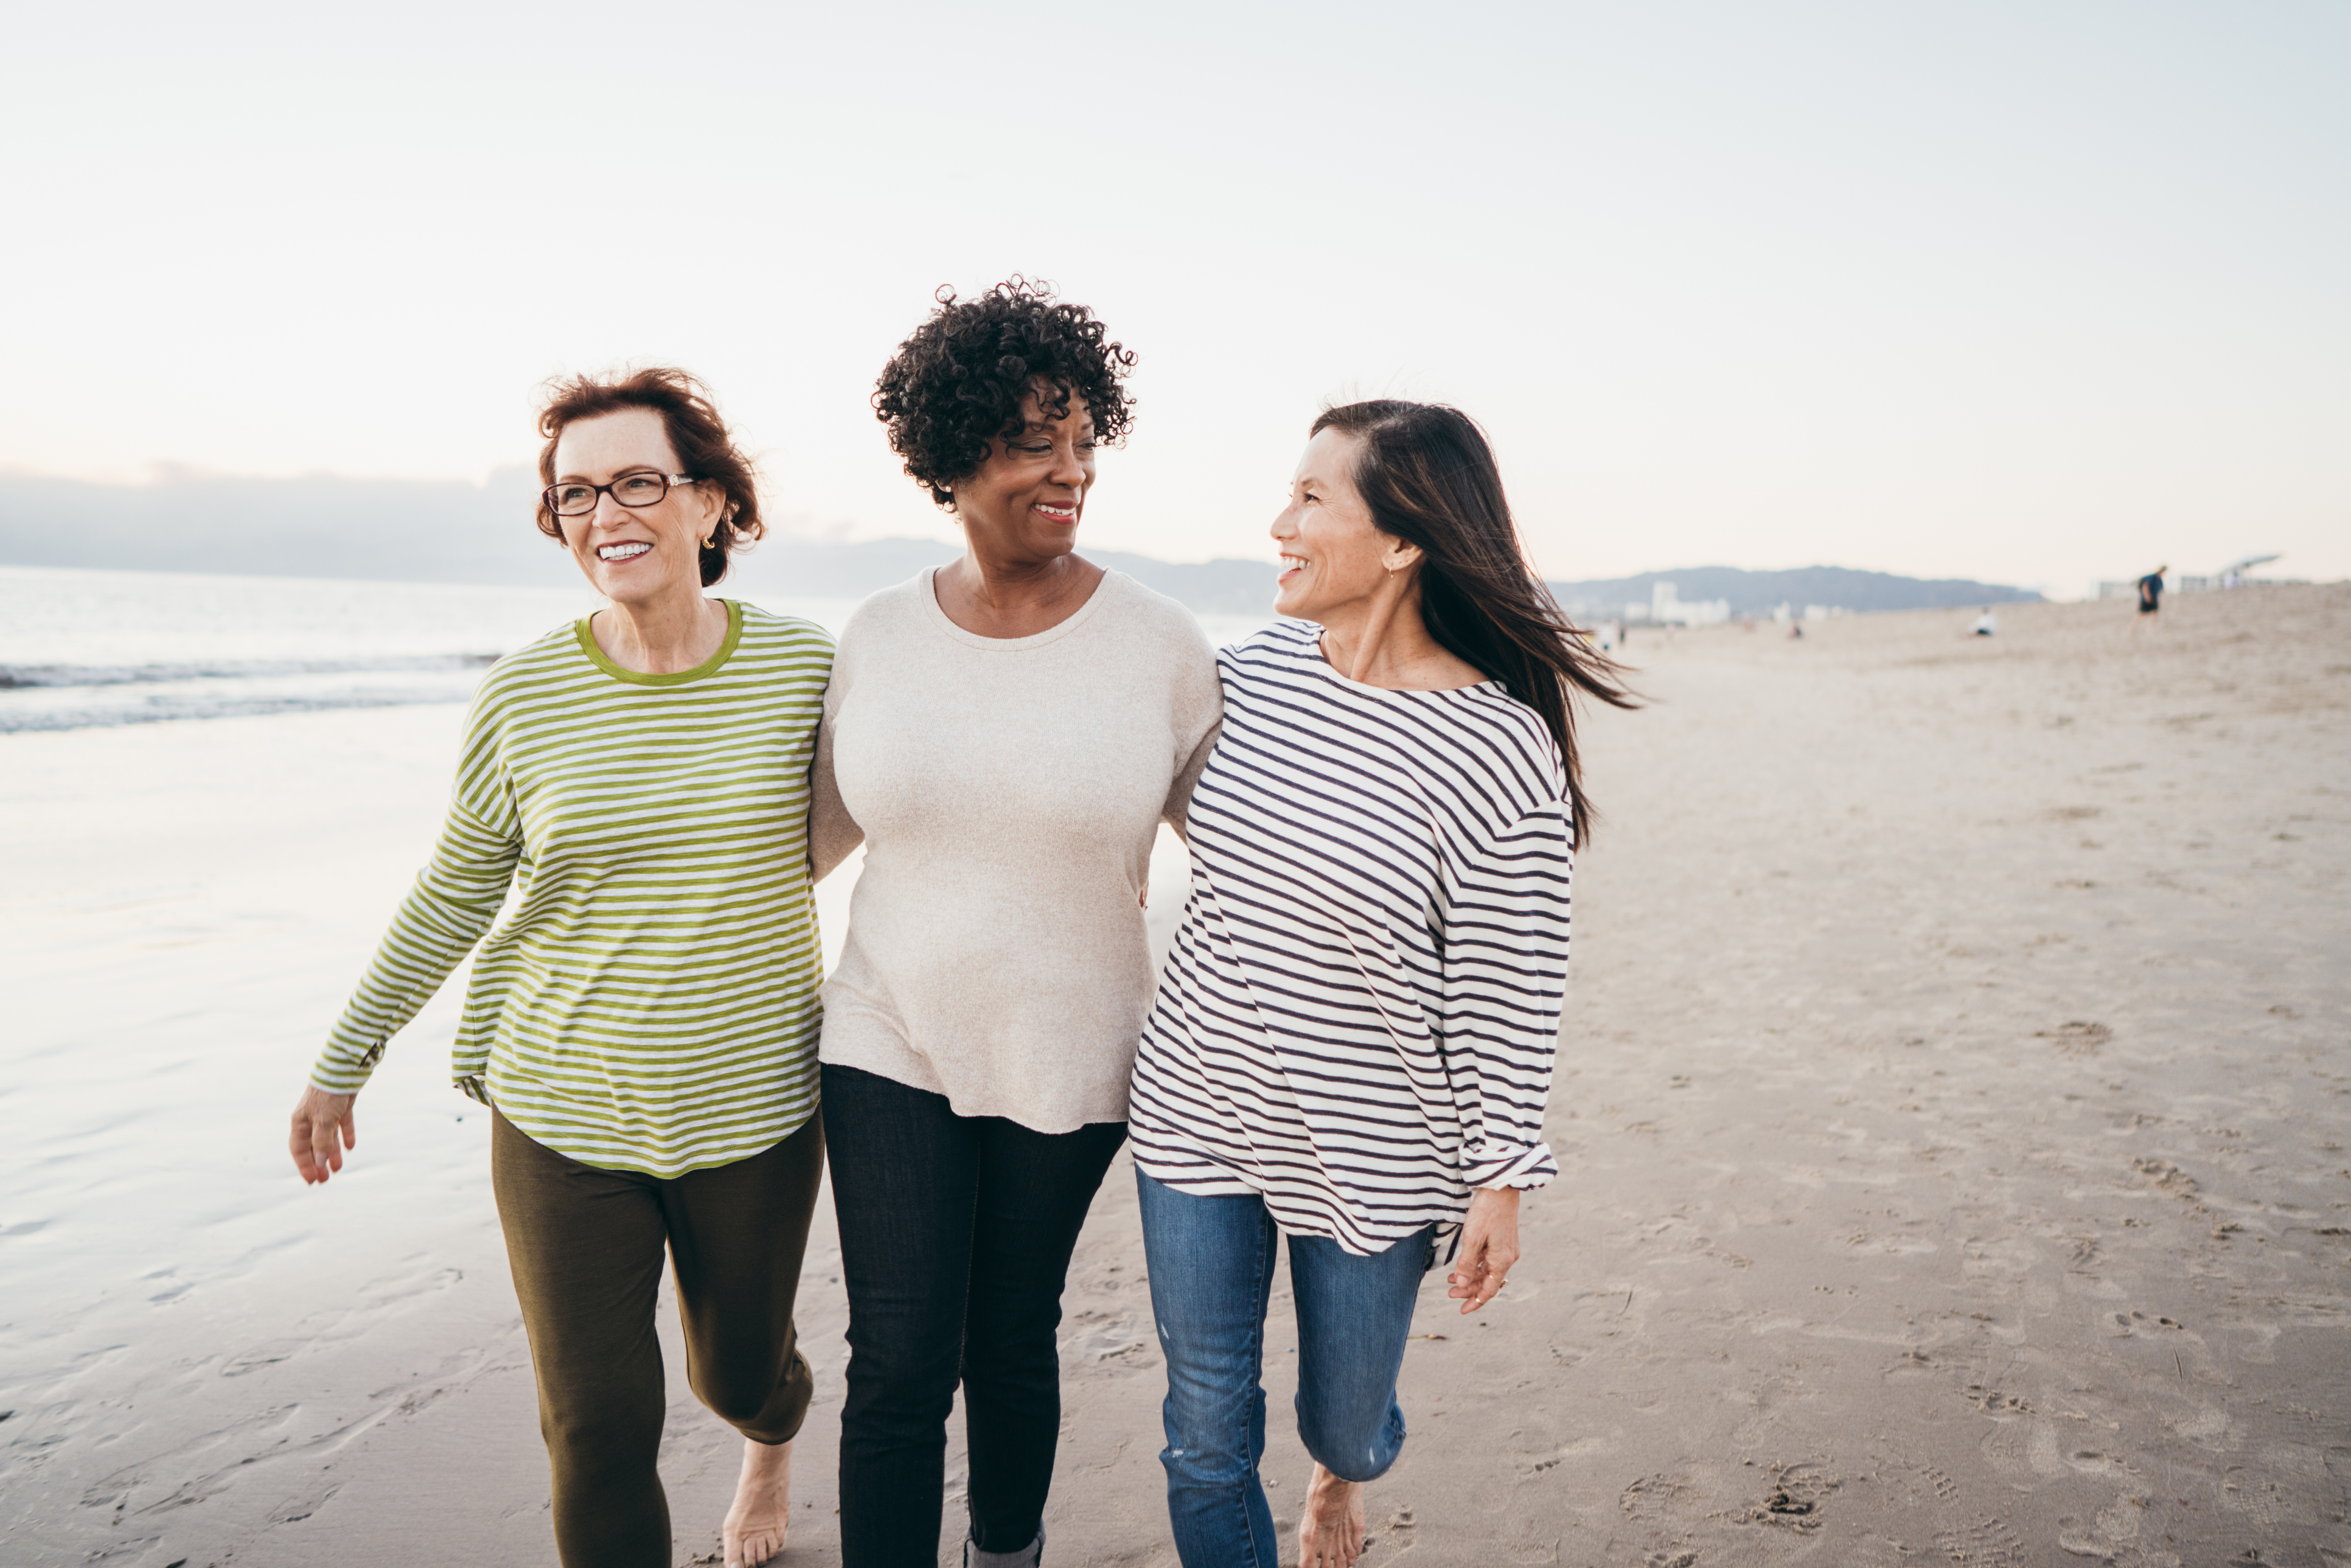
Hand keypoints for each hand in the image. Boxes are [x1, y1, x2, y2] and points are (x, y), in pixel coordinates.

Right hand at [290, 1085, 357, 1183]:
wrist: (343, 1068)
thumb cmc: (328, 1094)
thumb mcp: (323, 1120)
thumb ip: (321, 1141)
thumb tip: (318, 1163)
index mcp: (300, 1123)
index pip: (299, 1150)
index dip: (304, 1166)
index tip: (311, 1181)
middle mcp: (311, 1119)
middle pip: (313, 1146)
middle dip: (318, 1164)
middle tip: (324, 1181)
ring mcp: (327, 1112)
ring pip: (328, 1138)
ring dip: (332, 1153)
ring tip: (338, 1169)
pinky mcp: (342, 1106)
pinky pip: (343, 1125)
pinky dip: (346, 1135)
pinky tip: (351, 1147)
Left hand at [1446, 1186, 1520, 1312]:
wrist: (1500, 1188)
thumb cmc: (1486, 1211)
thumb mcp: (1472, 1238)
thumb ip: (1466, 1263)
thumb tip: (1461, 1284)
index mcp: (1502, 1260)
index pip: (1489, 1290)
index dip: (1475, 1302)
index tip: (1462, 1310)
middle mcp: (1507, 1257)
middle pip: (1487, 1281)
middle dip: (1469, 1289)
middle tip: (1450, 1294)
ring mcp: (1505, 1249)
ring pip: (1486, 1271)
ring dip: (1470, 1276)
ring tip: (1451, 1280)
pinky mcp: (1502, 1240)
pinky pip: (1488, 1259)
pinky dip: (1475, 1265)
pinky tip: (1462, 1266)